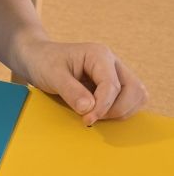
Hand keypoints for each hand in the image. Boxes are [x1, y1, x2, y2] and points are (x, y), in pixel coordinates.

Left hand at [20, 38, 147, 125]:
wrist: (38, 58)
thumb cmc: (44, 62)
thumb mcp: (53, 76)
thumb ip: (71, 91)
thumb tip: (89, 109)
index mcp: (99, 55)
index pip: (112, 86)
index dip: (102, 107)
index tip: (87, 121)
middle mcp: (112, 63)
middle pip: (134, 90)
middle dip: (116, 110)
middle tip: (91, 117)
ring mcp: (115, 74)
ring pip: (137, 96)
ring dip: (121, 111)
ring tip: (95, 115)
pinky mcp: (114, 85)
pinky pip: (129, 101)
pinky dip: (119, 111)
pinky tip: (98, 113)